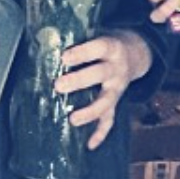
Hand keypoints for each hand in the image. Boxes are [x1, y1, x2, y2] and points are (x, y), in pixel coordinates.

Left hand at [58, 29, 151, 149]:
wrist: (135, 54)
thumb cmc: (105, 44)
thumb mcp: (98, 33)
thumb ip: (77, 38)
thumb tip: (44, 42)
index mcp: (112, 47)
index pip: (99, 47)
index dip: (83, 53)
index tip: (64, 57)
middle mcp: (116, 68)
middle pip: (100, 74)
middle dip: (80, 81)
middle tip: (58, 86)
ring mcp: (117, 87)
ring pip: (106, 101)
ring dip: (90, 111)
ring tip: (73, 120)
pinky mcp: (116, 102)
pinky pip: (110, 119)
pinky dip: (101, 133)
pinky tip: (90, 144)